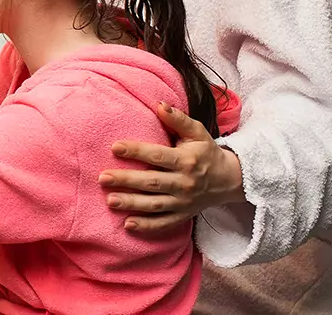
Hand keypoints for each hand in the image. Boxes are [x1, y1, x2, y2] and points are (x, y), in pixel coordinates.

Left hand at [100, 102, 244, 233]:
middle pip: (152, 182)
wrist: (228, 180)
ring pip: (155, 205)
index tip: (115, 147)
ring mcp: (184, 202)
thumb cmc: (206, 152)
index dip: (137, 151)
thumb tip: (159, 104)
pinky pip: (164, 224)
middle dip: (127, 180)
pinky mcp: (183, 216)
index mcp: (187, 160)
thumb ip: (179, 120)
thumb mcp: (198, 132)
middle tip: (103, 178)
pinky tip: (128, 225)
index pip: (158, 156)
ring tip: (110, 201)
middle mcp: (185, 183)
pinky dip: (147, 227)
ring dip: (132, 204)